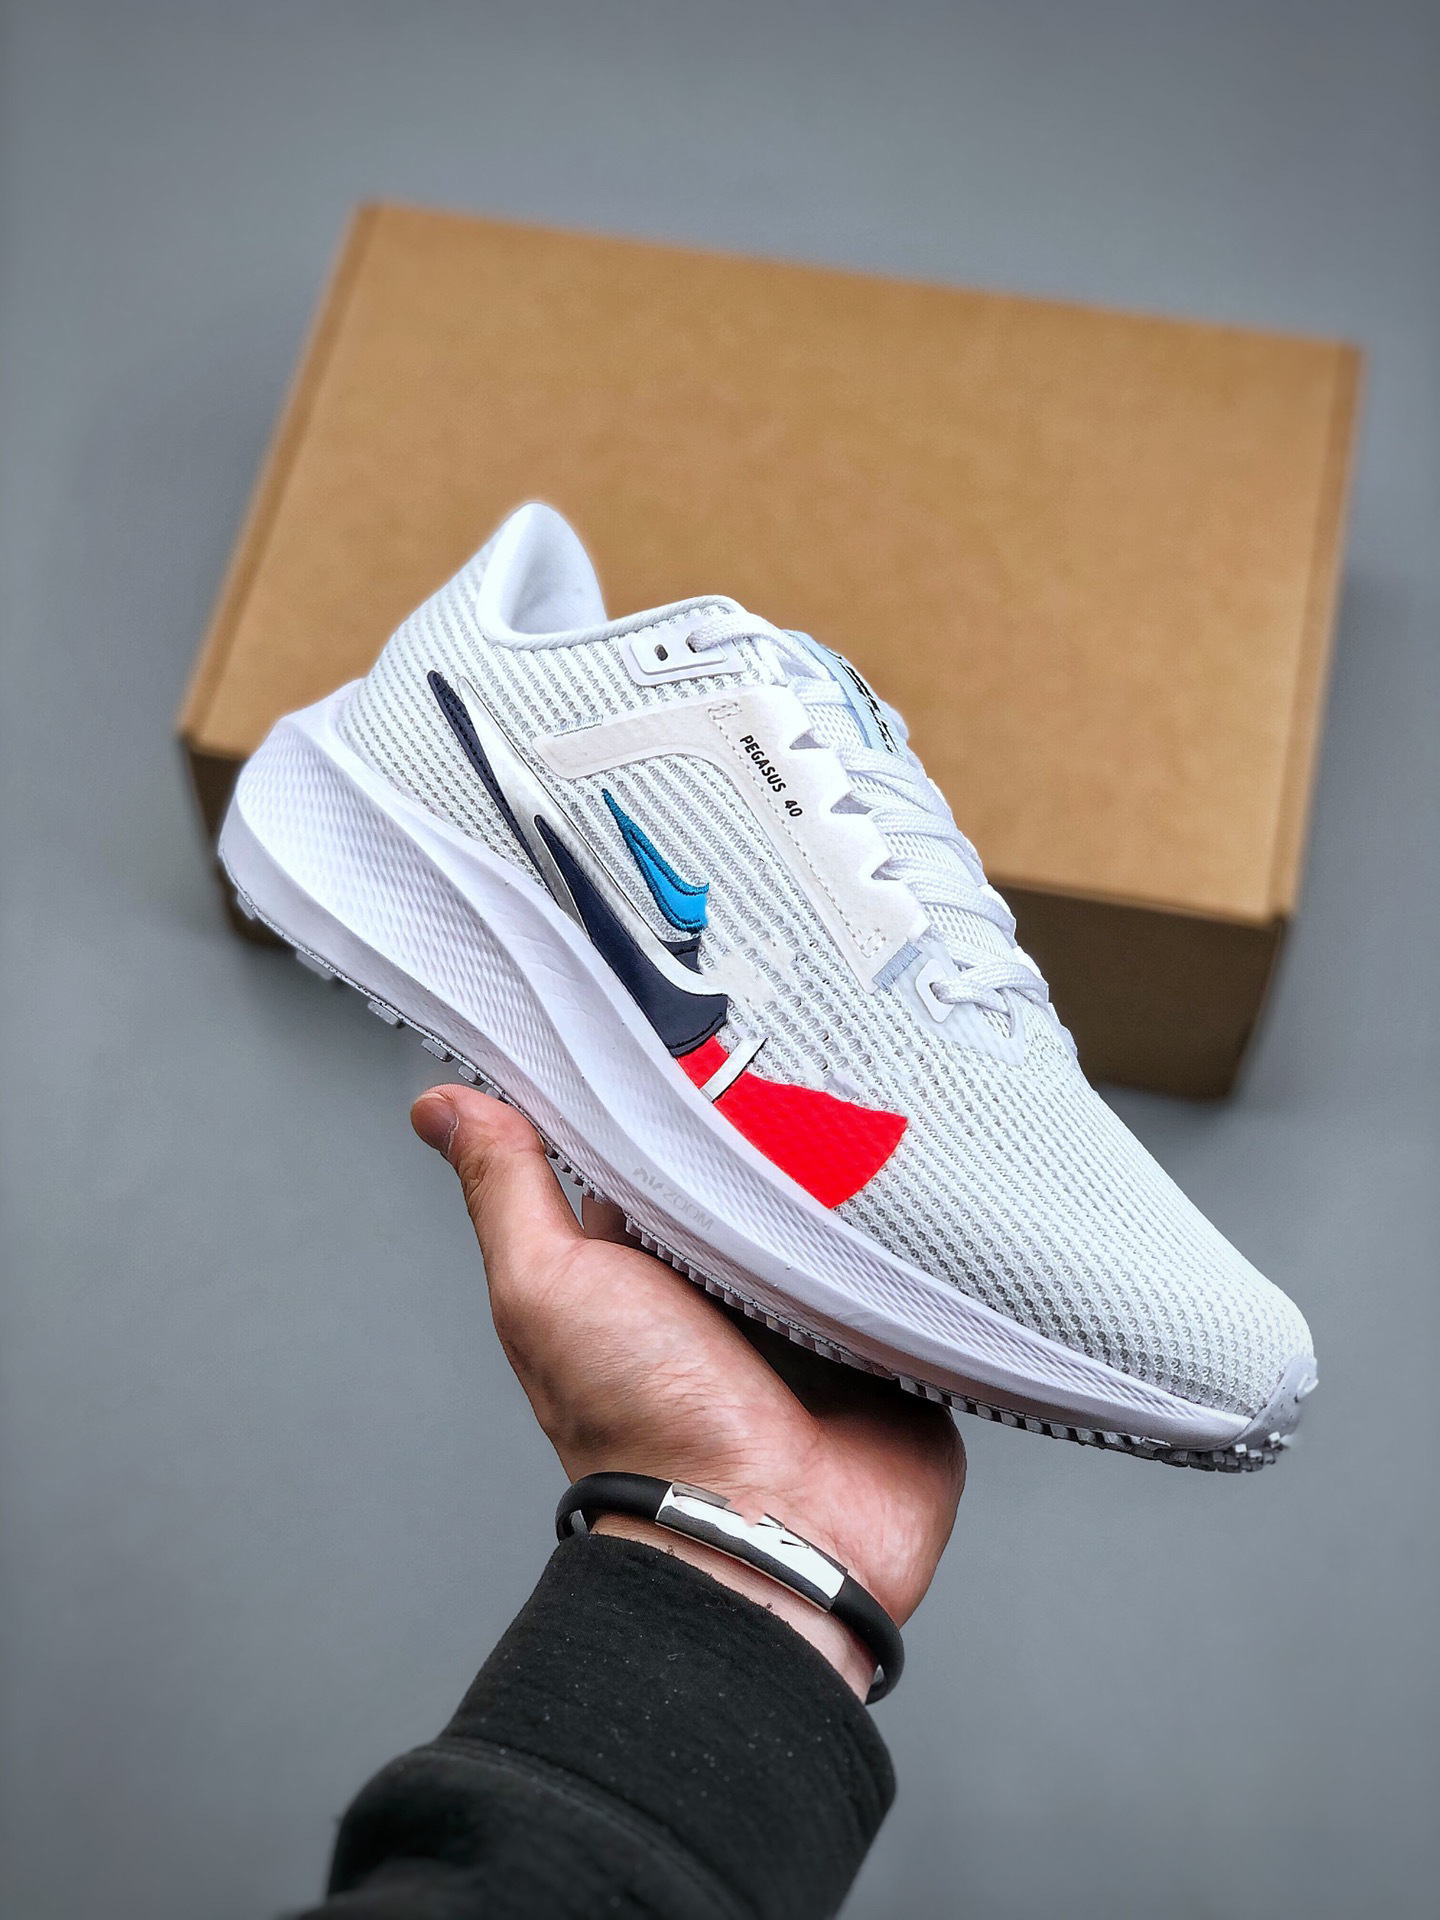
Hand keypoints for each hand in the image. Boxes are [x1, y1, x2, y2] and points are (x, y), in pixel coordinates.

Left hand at [412, 1086, 964, 1697]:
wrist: (765, 1537)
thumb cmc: (642, 1424)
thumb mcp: (548, 1287)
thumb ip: (506, 1189)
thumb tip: (438, 1103)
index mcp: (643, 1261)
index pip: (655, 1144)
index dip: (670, 1081)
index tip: (692, 1005)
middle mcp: (727, 1279)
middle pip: (756, 1164)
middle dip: (778, 1107)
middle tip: (806, 1025)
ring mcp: (816, 1305)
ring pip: (841, 1199)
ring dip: (858, 1158)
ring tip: (881, 1074)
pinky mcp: (893, 1331)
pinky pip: (915, 1254)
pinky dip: (921, 1220)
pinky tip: (933, 1159)